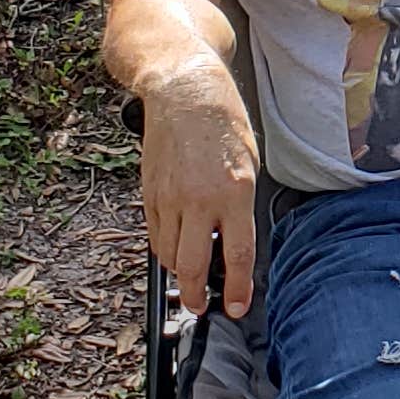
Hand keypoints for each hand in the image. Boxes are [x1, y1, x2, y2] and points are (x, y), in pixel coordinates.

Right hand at [142, 64, 260, 317]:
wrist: (184, 91)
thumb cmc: (223, 122)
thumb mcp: (249, 162)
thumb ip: (241, 205)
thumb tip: (233, 242)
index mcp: (235, 191)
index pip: (237, 254)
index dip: (237, 288)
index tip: (236, 307)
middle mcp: (200, 199)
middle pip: (192, 265)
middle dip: (197, 296)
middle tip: (203, 306)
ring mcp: (170, 198)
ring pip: (169, 255)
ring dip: (179, 273)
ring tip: (191, 278)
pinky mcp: (150, 193)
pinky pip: (155, 235)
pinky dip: (165, 249)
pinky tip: (176, 249)